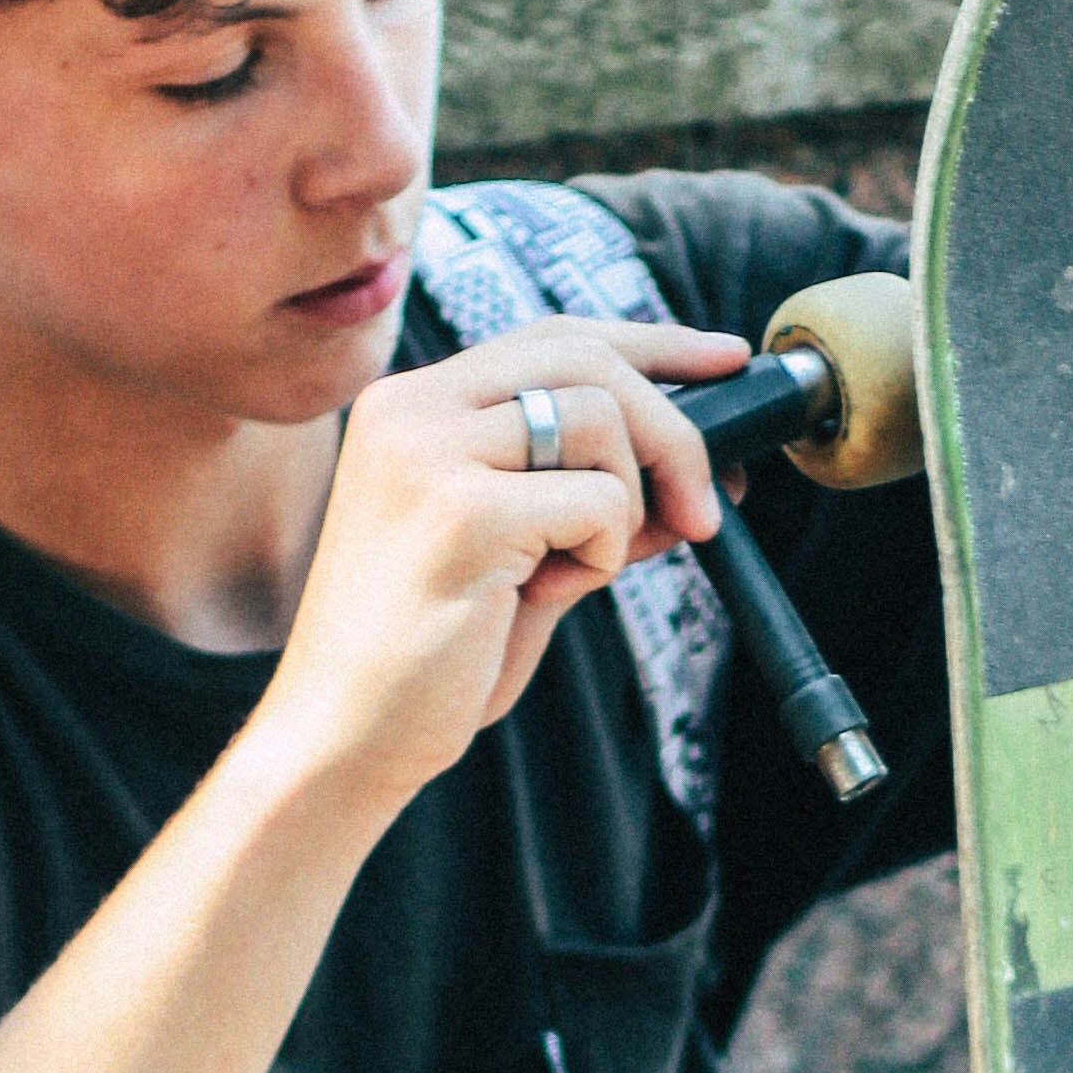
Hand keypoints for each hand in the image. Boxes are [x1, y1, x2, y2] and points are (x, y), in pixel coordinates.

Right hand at [266, 318, 740, 801]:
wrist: (347, 735)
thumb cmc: (431, 654)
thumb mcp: (523, 552)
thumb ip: (589, 494)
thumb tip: (694, 464)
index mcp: (413, 404)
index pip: (552, 337)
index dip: (652, 344)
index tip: (725, 361)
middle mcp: (410, 408)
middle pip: (587, 360)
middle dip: (674, 429)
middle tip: (707, 510)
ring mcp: (428, 454)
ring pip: (598, 419)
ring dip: (627, 505)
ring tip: (578, 570)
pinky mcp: (459, 512)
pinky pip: (596, 499)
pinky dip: (604, 553)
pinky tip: (547, 595)